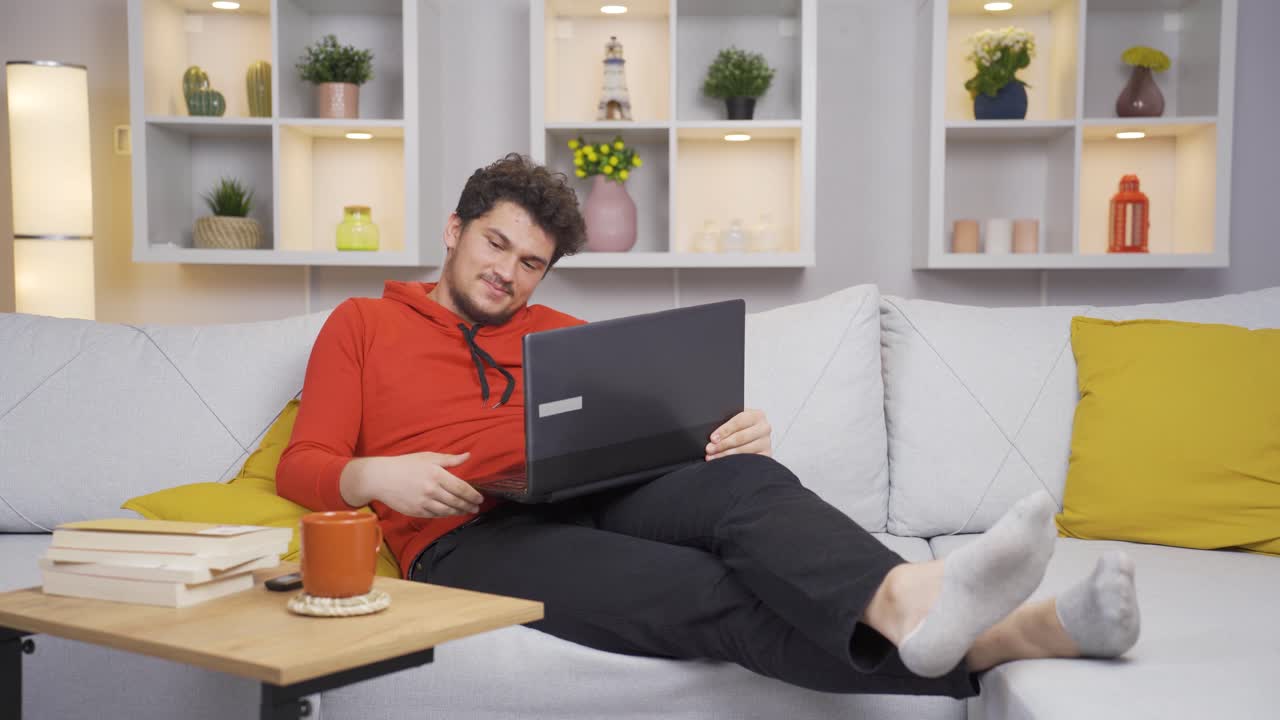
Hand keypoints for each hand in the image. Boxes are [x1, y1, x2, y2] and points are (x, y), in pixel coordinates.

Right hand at [363, 452, 484, 517]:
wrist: (381, 478)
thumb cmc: (405, 464)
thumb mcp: (428, 457)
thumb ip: (450, 459)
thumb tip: (468, 456)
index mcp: (436, 474)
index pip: (461, 488)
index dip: (473, 495)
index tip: (480, 498)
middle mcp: (431, 490)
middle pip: (456, 501)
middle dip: (469, 505)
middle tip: (476, 507)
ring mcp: (423, 502)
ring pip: (447, 511)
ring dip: (459, 512)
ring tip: (466, 511)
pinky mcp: (416, 511)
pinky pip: (435, 515)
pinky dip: (445, 515)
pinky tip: (450, 512)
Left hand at [706, 409, 771, 460]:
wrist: (754, 434)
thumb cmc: (741, 427)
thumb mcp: (735, 419)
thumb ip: (726, 421)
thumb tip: (713, 435)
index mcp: (757, 415)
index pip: (739, 422)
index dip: (724, 430)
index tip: (712, 438)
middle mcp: (764, 428)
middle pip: (741, 437)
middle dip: (722, 444)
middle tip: (709, 449)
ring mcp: (766, 443)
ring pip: (744, 451)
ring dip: (725, 455)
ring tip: (712, 457)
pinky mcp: (766, 455)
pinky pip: (749, 460)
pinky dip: (735, 462)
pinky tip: (724, 463)